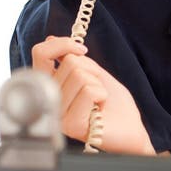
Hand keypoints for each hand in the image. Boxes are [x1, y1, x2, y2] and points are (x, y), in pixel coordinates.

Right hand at [31, 36, 155, 154]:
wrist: (131, 130)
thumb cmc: (114, 105)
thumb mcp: (95, 73)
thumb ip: (74, 59)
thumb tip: (50, 39)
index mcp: (51, 88)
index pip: (40, 55)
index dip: (61, 45)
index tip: (81, 49)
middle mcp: (50, 102)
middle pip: (69, 63)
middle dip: (92, 70)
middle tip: (98, 88)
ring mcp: (58, 115)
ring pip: (79, 75)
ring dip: (99, 84)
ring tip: (99, 101)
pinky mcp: (71, 125)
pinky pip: (88, 91)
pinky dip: (102, 95)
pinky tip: (100, 109)